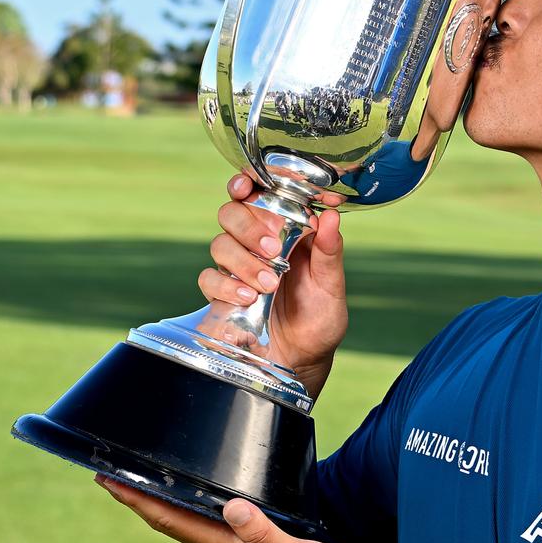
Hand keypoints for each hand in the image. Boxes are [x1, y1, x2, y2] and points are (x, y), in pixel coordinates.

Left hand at [95, 474, 336, 542]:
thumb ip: (263, 535)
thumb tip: (233, 508)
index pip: (171, 521)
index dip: (138, 501)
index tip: (110, 480)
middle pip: (168, 521)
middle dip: (140, 498)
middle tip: (111, 471)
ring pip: (183, 522)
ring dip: (161, 501)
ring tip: (143, 475)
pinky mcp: (236, 542)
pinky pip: (200, 521)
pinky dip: (184, 504)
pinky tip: (187, 490)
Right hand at [197, 173, 348, 398]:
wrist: (303, 360)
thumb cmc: (320, 318)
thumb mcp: (332, 286)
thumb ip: (330, 252)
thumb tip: (331, 216)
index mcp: (286, 230)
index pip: (259, 194)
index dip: (247, 182)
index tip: (246, 185)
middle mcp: (257, 244)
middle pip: (232, 212)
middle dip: (247, 226)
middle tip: (271, 249)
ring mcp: (237, 268)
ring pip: (219, 243)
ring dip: (242, 261)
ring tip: (269, 284)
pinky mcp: (222, 294)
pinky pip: (208, 278)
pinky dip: (227, 286)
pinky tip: (249, 299)